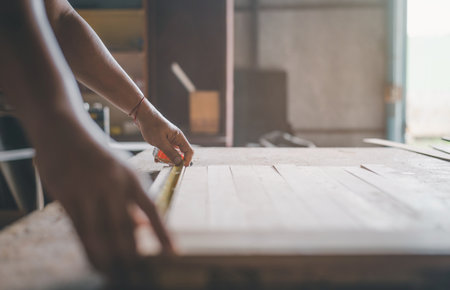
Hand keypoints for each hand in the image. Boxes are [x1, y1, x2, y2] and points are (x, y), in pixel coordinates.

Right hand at [43, 144, 172, 282]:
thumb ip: (130, 200)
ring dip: (113, 259)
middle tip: (142, 275)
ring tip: (121, 277)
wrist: (64, 130)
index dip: (163, 233)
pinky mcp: (68, 197)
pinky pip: (81, 231)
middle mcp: (113, 184)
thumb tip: (142, 227)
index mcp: (131, 177)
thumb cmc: (97, 156)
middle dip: (135, 255)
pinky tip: (99, 265)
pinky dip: (92, 252)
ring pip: (103, 233)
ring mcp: (89, 190)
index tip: (174, 254)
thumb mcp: (120, 172)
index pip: (153, 209)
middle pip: (127, 228)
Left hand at [136, 99, 193, 165]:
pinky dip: (162, 154)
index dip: (187, 160)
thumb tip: (179, 162)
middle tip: (165, 163)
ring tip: (158, 159)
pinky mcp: (165, 140)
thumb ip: (170, 152)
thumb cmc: (152, 126)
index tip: (180, 167)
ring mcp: (171, 140)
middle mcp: (177, 139)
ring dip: (166, 158)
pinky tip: (155, 156)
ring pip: (173, 153)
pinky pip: (166, 150)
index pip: (189, 151)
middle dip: (174, 160)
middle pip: (181, 153)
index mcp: (179, 137)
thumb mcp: (160, 142)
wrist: (144, 116)